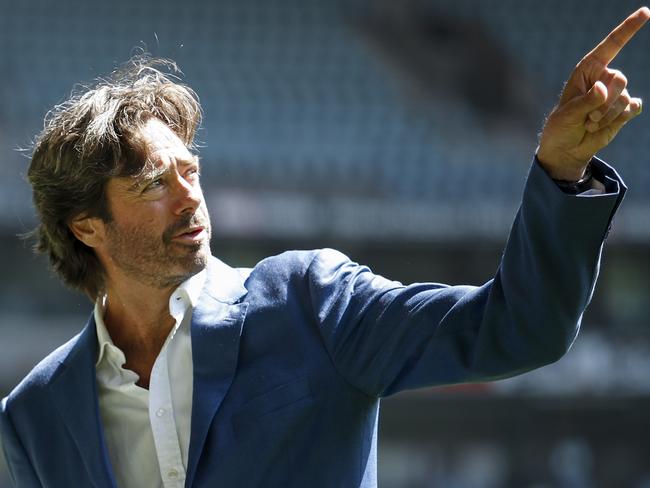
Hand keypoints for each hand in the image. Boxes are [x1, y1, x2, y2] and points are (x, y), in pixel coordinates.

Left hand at [537, 7, 649, 180]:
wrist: (567, 149)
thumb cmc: (561, 127)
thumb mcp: (566, 114)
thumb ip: (585, 101)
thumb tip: (603, 89)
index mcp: (588, 70)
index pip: (611, 45)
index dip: (628, 28)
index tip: (646, 12)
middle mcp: (605, 78)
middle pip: (620, 79)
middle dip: (604, 102)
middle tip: (588, 117)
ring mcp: (616, 94)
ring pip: (624, 99)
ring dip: (606, 116)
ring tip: (590, 123)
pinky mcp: (625, 110)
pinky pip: (633, 108)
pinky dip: (619, 119)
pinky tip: (604, 124)